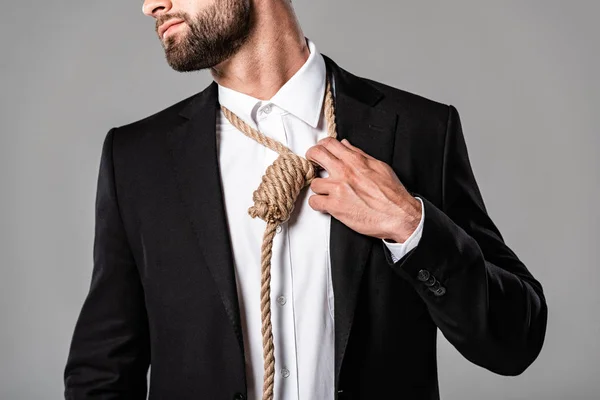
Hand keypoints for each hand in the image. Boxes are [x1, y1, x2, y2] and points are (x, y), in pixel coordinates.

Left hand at [305, 137, 421, 242]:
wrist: (399, 214)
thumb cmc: (392, 193)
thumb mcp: (379, 166)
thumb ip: (359, 155)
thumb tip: (346, 145)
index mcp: (355, 160)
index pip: (329, 143)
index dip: (321, 146)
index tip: (320, 152)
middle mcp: (344, 172)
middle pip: (316, 154)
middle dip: (312, 157)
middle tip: (314, 164)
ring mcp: (338, 189)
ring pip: (314, 183)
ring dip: (319, 188)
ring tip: (327, 192)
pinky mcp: (335, 206)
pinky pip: (314, 202)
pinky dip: (318, 204)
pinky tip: (326, 204)